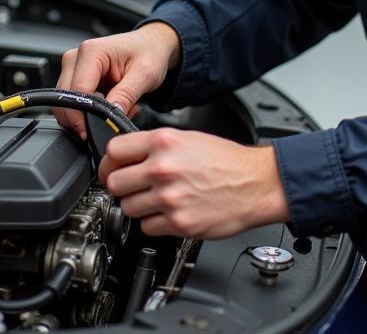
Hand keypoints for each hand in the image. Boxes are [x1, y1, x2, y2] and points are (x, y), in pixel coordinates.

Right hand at [54, 23, 180, 138]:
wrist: (150, 45)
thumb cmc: (149, 52)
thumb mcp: (145, 74)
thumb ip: (126, 95)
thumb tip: (110, 117)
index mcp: (91, 51)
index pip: (76, 92)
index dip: (84, 116)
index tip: (94, 132)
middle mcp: (76, 57)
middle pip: (66, 100)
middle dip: (86, 118)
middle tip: (114, 120)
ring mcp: (73, 68)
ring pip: (67, 105)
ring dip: (89, 117)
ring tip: (118, 110)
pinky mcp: (75, 78)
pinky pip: (74, 104)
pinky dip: (90, 113)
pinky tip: (111, 106)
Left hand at [98, 129, 290, 238]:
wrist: (255, 183)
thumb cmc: (226, 161)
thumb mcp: (188, 138)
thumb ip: (156, 145)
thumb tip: (128, 155)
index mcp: (164, 142)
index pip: (114, 151)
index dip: (111, 161)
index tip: (113, 167)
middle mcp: (163, 168)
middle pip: (114, 183)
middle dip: (122, 186)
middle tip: (134, 187)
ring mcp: (169, 197)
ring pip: (127, 208)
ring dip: (138, 206)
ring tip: (156, 199)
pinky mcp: (178, 223)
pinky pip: (147, 227)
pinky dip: (154, 223)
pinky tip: (169, 212)